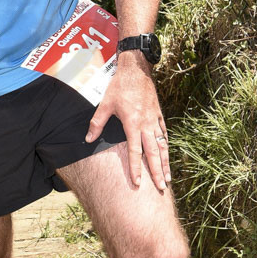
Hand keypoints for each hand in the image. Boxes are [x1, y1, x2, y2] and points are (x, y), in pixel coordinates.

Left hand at [86, 56, 170, 190]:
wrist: (136, 70)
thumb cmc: (119, 86)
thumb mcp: (105, 104)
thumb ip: (97, 123)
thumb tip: (88, 139)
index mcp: (133, 123)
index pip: (135, 152)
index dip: (136, 169)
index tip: (138, 183)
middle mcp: (146, 124)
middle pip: (153, 153)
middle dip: (157, 172)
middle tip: (161, 188)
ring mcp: (154, 120)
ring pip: (162, 146)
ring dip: (165, 163)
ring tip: (168, 178)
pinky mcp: (158, 115)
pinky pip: (164, 134)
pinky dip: (166, 147)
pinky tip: (167, 156)